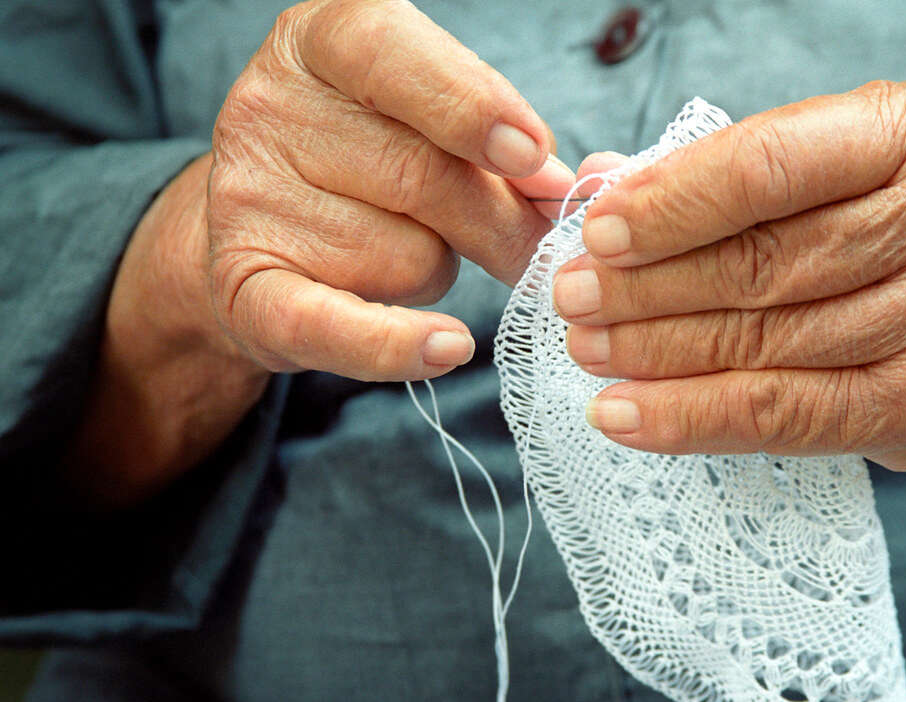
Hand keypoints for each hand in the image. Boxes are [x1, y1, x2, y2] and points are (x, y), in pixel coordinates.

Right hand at [207, 0, 573, 380]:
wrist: (266, 234)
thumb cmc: (368, 164)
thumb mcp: (425, 123)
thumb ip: (490, 144)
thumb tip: (555, 191)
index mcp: (319, 42)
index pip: (394, 58)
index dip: (472, 107)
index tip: (533, 157)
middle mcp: (268, 110)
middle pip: (420, 173)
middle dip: (500, 222)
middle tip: (534, 249)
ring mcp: (246, 200)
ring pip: (406, 254)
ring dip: (439, 270)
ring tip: (406, 251)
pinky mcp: (243, 288)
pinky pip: (333, 326)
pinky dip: (398, 345)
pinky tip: (446, 347)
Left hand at [555, 82, 905, 468]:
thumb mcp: (859, 153)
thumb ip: (738, 166)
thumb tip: (604, 185)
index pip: (774, 166)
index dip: (674, 203)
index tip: (596, 229)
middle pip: (764, 264)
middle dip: (648, 287)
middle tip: (568, 298)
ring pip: (768, 344)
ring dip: (657, 354)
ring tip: (586, 350)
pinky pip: (791, 417)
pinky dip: (697, 420)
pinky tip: (625, 417)